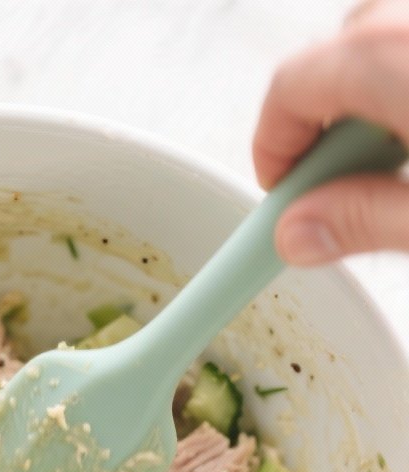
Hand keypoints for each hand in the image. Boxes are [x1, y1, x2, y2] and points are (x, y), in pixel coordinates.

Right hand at [253, 0, 408, 261]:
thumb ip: (365, 221)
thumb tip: (300, 233)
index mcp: (390, 55)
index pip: (289, 88)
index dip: (273, 149)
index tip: (283, 197)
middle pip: (338, 57)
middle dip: (329, 125)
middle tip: (347, 190)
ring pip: (384, 41)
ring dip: (379, 100)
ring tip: (406, 164)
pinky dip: (408, 81)